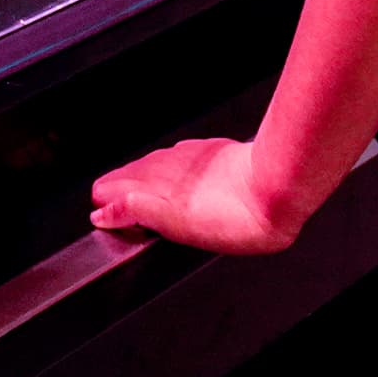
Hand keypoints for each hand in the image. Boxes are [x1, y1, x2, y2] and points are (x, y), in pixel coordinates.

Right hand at [91, 133, 306, 254]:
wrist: (277, 188)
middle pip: (130, 174)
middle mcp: (169, 165)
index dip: (105, 203)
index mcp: (157, 183)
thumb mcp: (177, 224)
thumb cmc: (238, 215)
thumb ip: (136, 212)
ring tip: (134, 189)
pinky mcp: (211, 153)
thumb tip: (104, 212)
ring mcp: (190, 158)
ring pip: (153, 164)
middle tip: (107, 202)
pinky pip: (178, 158)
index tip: (100, 214)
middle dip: (117, 189)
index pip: (113, 188)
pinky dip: (167, 168)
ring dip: (140, 178)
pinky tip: (175, 173)